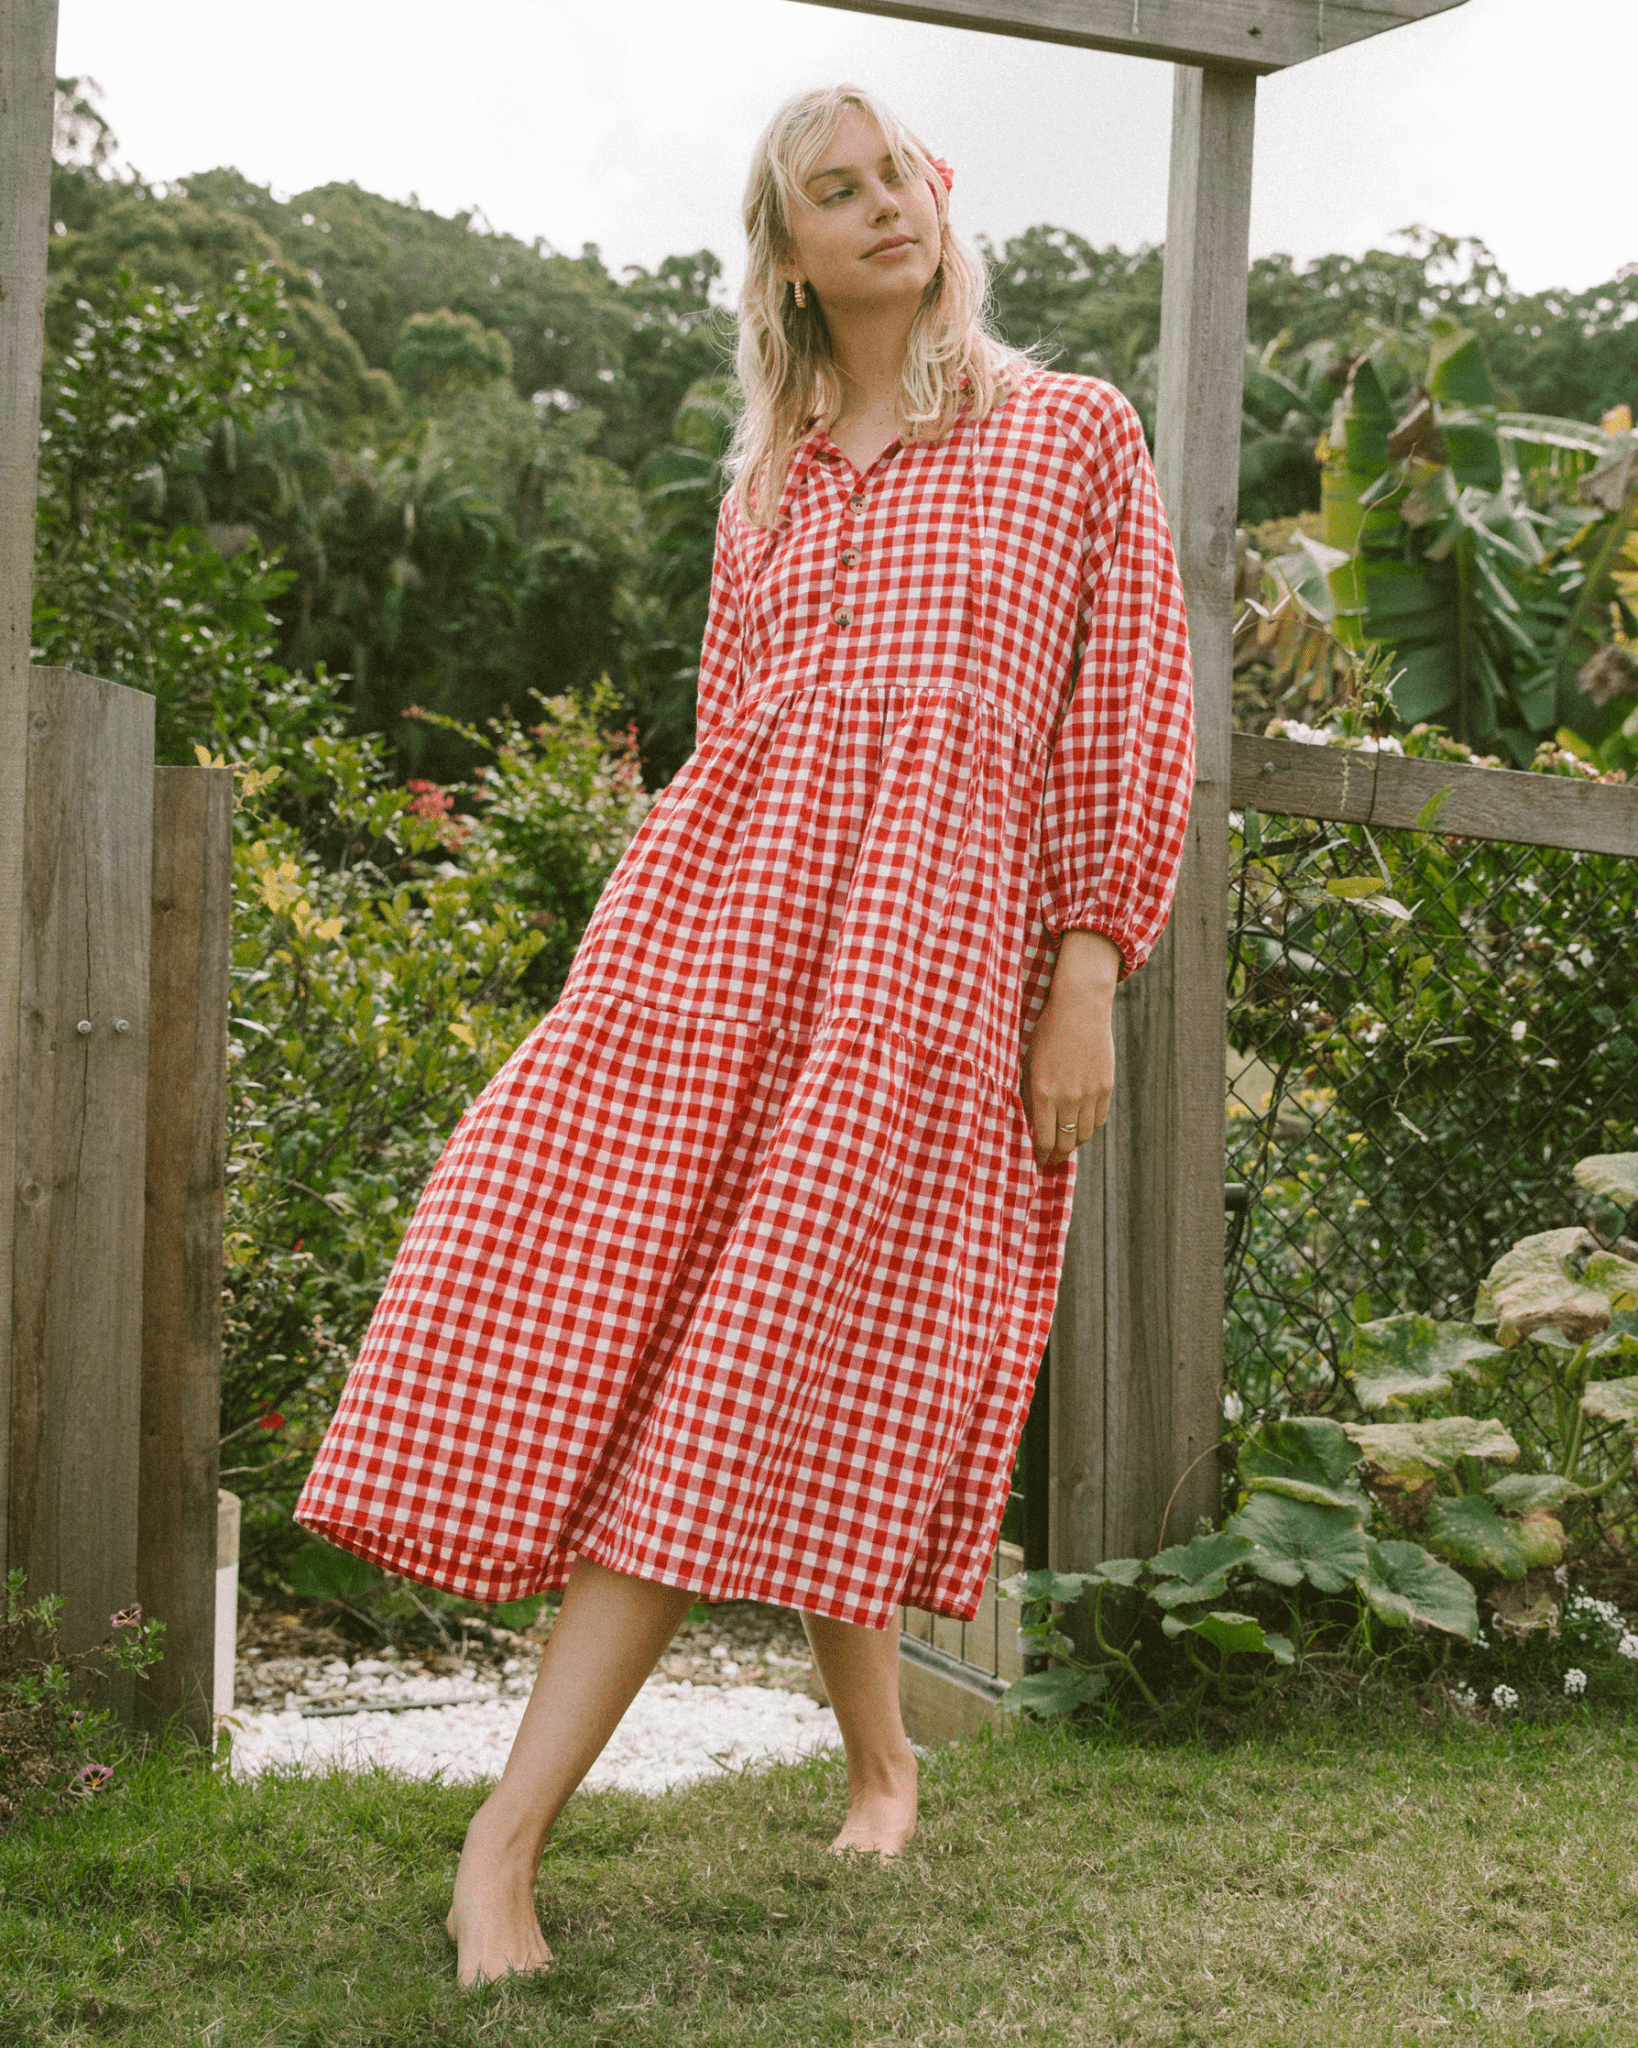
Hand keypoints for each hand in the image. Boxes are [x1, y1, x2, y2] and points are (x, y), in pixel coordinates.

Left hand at [1021, 931, 1119, 1167]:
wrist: (1079, 1007)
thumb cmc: (1045, 1032)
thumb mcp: (1028, 1062)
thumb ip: (1029, 1093)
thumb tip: (1029, 1121)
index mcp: (1042, 1093)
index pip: (1043, 1140)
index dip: (1040, 1156)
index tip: (1036, 1162)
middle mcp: (1068, 1097)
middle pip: (1065, 1143)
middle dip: (1056, 1156)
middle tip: (1050, 1160)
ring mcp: (1089, 1093)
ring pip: (1083, 1134)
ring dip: (1073, 1143)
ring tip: (1064, 1145)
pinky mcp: (1106, 1086)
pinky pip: (1098, 1119)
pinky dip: (1088, 1126)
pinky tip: (1079, 1124)